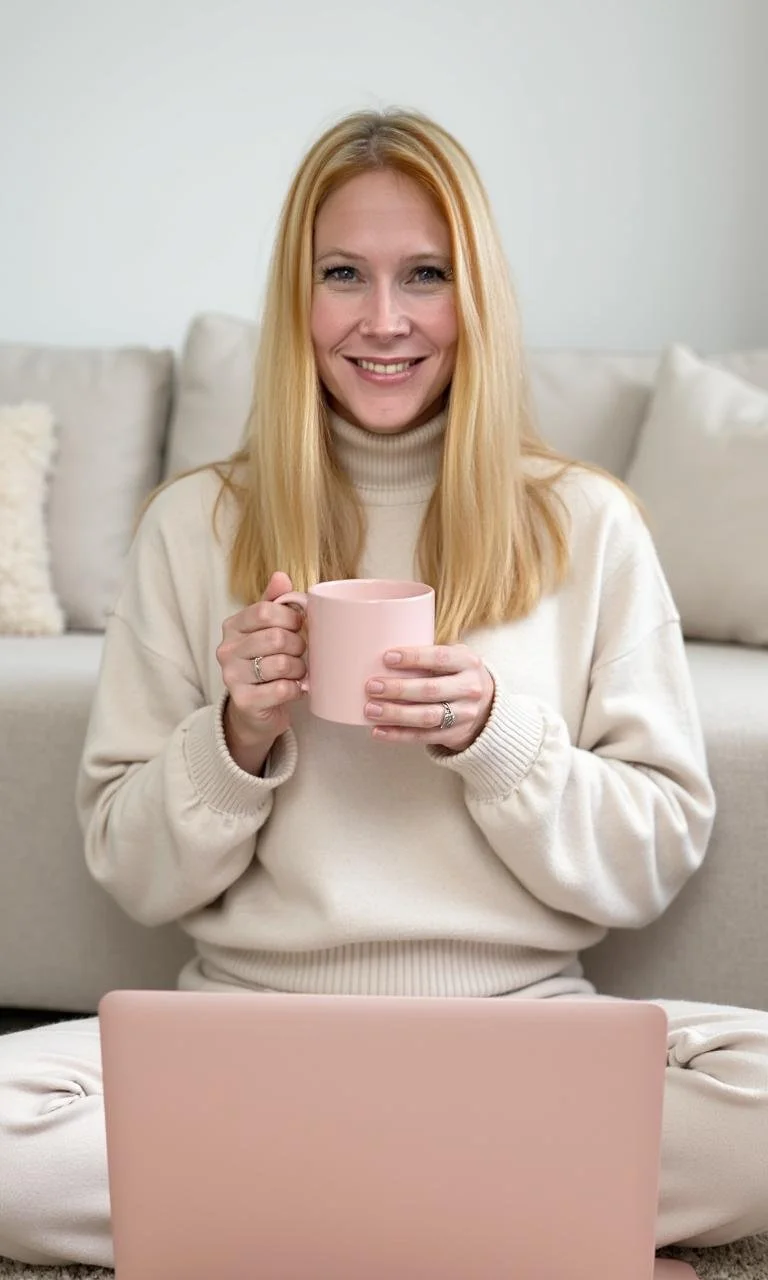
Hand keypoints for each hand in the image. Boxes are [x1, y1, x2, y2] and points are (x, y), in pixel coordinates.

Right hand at [217, 572, 306, 773]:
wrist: (254, 711)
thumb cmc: (265, 664)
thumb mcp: (267, 630)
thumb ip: (274, 602)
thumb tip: (281, 575)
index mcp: (232, 626)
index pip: (264, 610)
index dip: (290, 617)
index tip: (300, 626)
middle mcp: (227, 650)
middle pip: (276, 637)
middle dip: (298, 645)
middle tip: (300, 653)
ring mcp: (232, 677)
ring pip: (282, 663)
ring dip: (299, 668)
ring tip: (297, 672)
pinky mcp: (244, 701)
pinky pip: (282, 689)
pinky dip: (296, 689)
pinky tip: (294, 689)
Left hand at [364, 645, 494, 751]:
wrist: (487, 706)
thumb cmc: (456, 675)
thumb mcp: (453, 659)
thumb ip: (427, 655)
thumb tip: (377, 653)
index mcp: (467, 662)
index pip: (440, 657)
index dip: (413, 658)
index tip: (387, 657)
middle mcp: (470, 688)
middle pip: (430, 690)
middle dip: (398, 689)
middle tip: (372, 686)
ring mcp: (464, 714)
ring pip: (426, 716)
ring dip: (395, 714)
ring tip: (370, 710)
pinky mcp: (455, 735)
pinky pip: (423, 737)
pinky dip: (398, 735)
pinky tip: (378, 730)